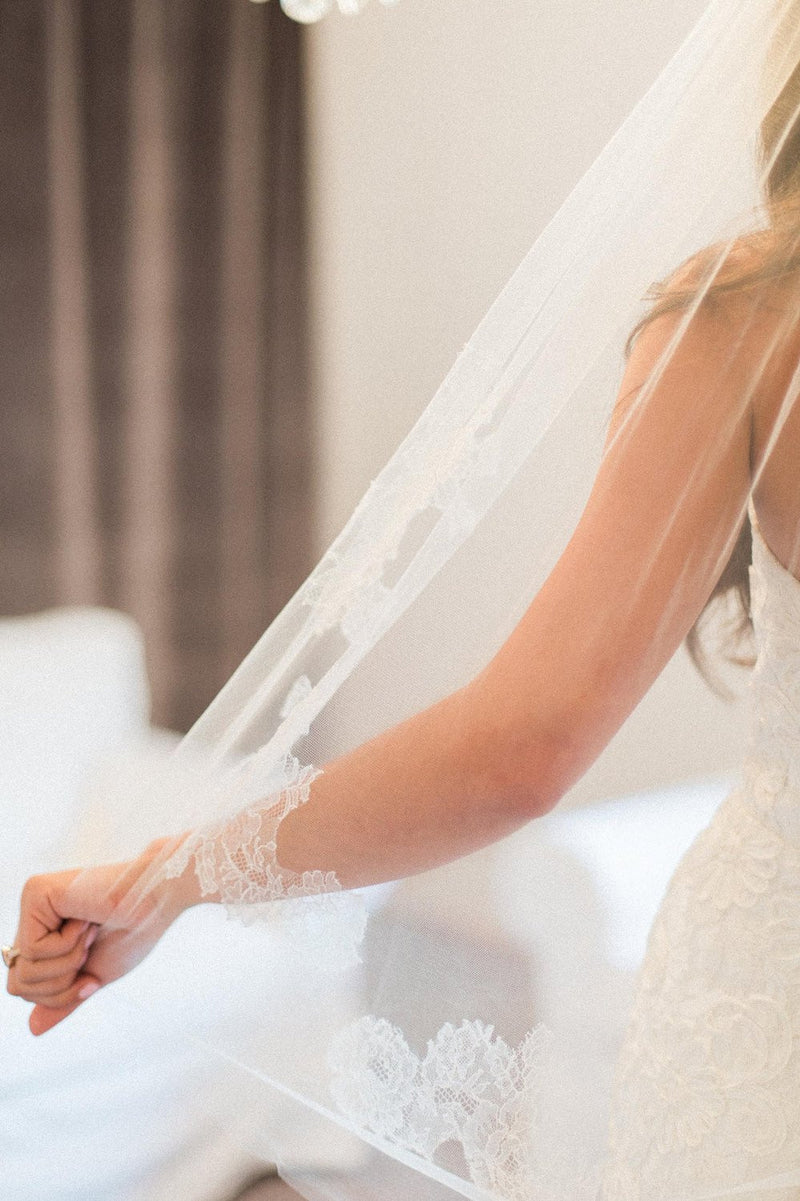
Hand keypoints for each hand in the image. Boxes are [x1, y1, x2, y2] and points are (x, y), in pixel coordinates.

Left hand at [7, 840, 184, 1035]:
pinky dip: (67, 945)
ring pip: (23, 970)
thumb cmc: (134, 931)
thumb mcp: (96, 974)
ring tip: (90, 931)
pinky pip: (32, 949)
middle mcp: (30, 916)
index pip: (22, 986)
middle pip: (18, 983)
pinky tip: (86, 920)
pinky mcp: (35, 892)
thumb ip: (65, 998)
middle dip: (61, 984)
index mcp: (43, 932)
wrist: (159, 898)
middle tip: (90, 950)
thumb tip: (32, 1028)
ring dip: (68, 962)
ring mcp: (30, 902)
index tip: (91, 978)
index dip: (58, 994)